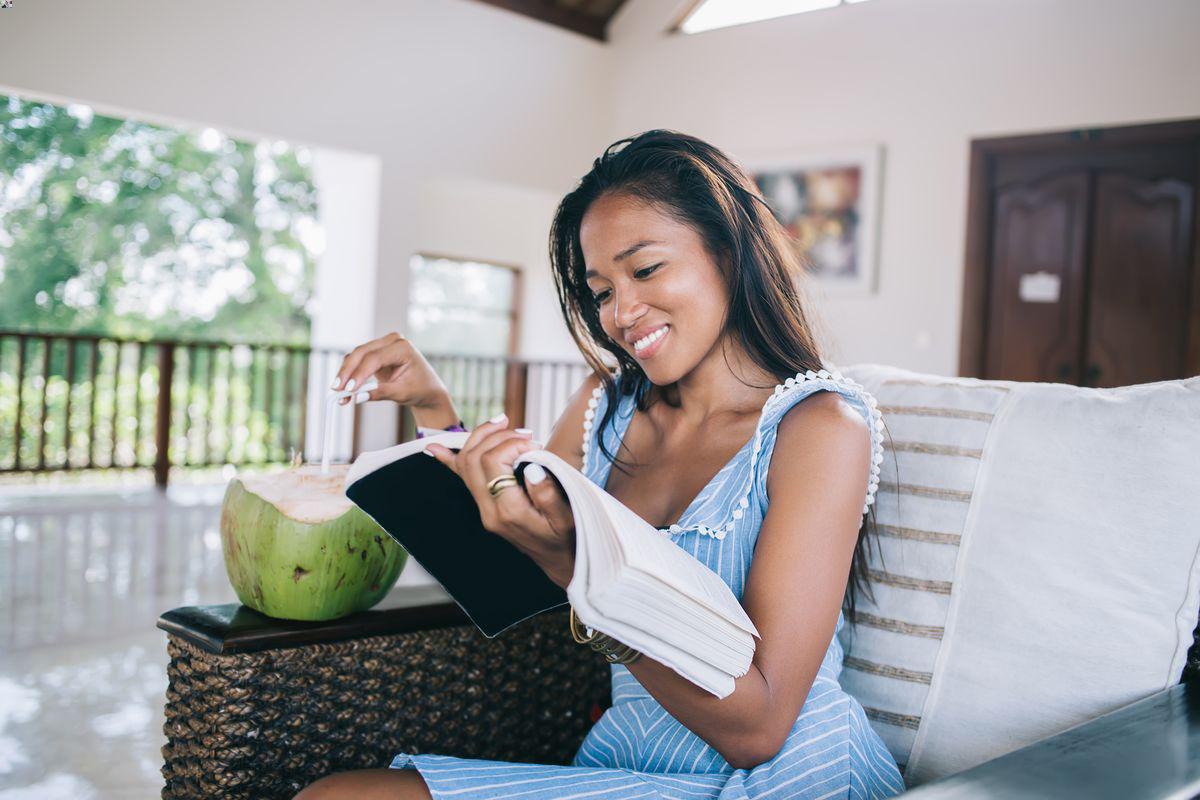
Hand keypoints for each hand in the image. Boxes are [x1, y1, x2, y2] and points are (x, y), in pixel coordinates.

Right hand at [332, 332, 449, 408]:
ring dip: (345, 374)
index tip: (349, 389)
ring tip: (339, 394)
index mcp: (402, 347)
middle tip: (337, 390)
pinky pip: (357, 361)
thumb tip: (356, 397)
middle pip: (361, 353)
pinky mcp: (375, 353)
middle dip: (347, 373)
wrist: (427, 389)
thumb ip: (380, 393)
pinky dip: (349, 374)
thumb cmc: (420, 389)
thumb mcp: (402, 393)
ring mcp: (382, 345)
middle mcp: (391, 342)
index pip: (375, 358)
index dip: (359, 374)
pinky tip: (344, 389)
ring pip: (355, 356)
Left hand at [425, 414, 576, 584]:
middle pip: (473, 458)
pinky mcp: (485, 506)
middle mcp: (489, 510)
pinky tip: (434, 448)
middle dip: (496, 435)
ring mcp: (483, 509)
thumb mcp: (567, 518)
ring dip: (481, 438)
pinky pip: (462, 479)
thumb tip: (531, 465)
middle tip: (523, 432)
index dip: (510, 443)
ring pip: (465, 464)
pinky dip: (448, 460)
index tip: (534, 443)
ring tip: (504, 425)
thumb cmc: (566, 538)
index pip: (493, 462)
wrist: (559, 561)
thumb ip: (548, 493)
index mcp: (509, 511)